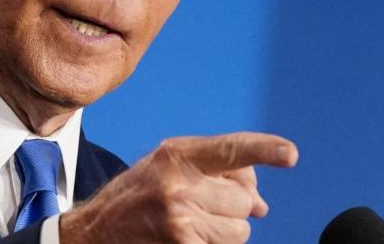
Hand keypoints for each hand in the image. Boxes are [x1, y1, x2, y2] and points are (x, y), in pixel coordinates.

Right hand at [60, 132, 297, 242]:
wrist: (93, 233)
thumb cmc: (137, 197)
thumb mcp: (169, 168)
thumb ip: (217, 173)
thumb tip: (261, 204)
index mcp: (176, 154)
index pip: (230, 149)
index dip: (263, 150)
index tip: (290, 154)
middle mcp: (178, 184)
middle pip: (243, 200)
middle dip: (232, 208)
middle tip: (202, 207)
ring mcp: (179, 220)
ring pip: (241, 231)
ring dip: (225, 233)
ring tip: (191, 226)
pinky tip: (185, 240)